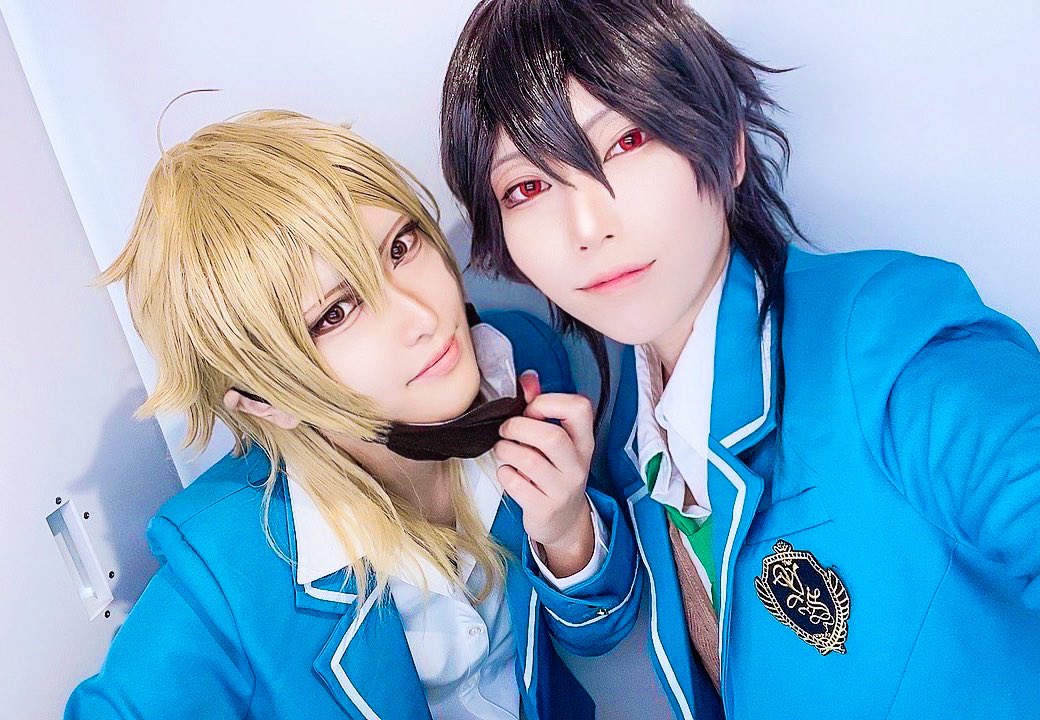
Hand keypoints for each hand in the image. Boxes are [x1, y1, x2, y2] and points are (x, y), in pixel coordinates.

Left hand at [494, 370, 595, 577]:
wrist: (563, 521)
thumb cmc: (554, 472)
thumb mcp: (555, 441)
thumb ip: (540, 408)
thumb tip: (527, 377)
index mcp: (584, 440)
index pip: (580, 407)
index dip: (549, 401)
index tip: (532, 410)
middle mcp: (578, 464)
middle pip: (550, 435)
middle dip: (518, 427)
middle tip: (507, 430)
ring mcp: (563, 488)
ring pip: (528, 459)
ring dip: (506, 449)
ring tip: (504, 450)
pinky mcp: (545, 508)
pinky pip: (515, 482)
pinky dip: (504, 473)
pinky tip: (509, 473)